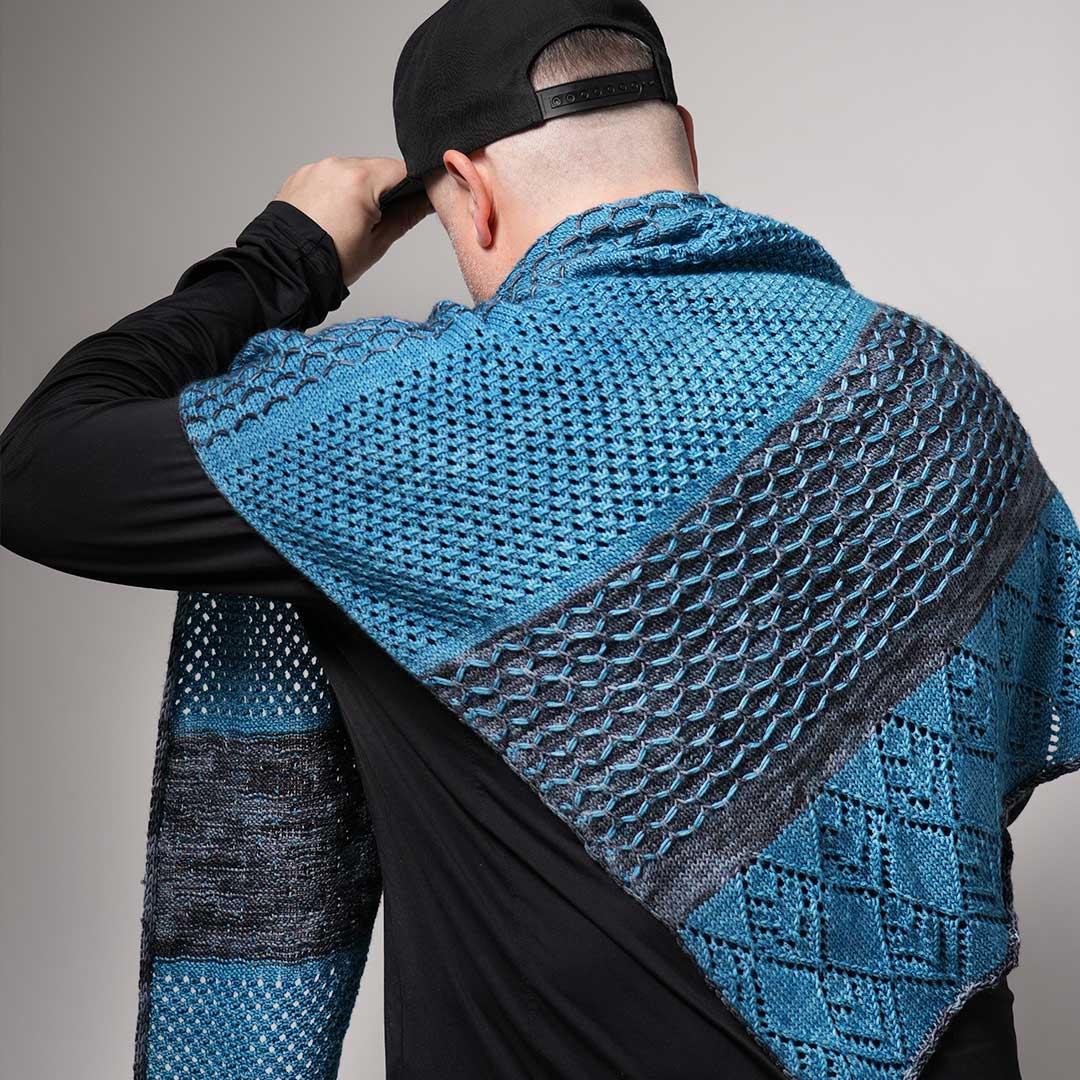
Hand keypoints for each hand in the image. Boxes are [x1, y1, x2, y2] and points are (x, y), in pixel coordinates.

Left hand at [273, 156, 433, 286]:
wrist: (286, 270)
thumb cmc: (330, 261)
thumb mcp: (378, 242)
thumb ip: (407, 216)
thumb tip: (427, 202)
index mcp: (360, 179)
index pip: (402, 169)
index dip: (415, 186)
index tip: (415, 202)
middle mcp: (336, 165)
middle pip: (376, 169)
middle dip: (383, 190)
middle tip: (377, 221)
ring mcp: (316, 168)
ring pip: (351, 172)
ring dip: (358, 190)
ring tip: (350, 222)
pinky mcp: (301, 175)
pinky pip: (328, 177)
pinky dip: (335, 192)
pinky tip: (331, 217)